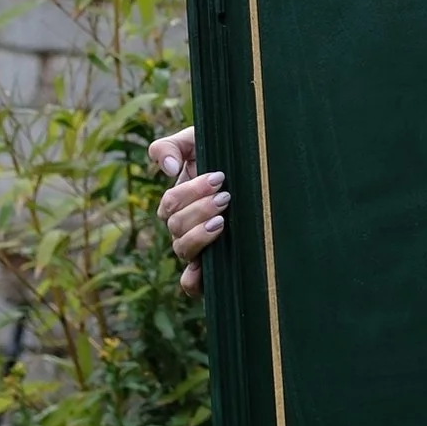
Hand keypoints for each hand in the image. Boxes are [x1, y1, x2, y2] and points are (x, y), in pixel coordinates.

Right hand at [149, 123, 228, 293]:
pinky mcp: (211, 269)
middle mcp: (184, 226)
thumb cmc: (225, 157)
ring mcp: (196, 248)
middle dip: (200, 209)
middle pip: (175, 225)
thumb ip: (172, 146)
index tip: (220, 178)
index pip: (170, 204)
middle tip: (226, 197)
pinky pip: (190, 284)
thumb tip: (170, 169)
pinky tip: (203, 268)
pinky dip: (192, 279)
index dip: (190, 193)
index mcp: (179, 201)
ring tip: (223, 221)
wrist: (257, 172)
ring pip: (181, 250)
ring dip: (200, 235)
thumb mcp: (198, 141)